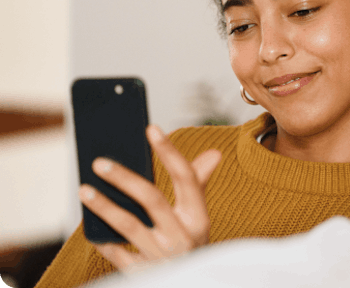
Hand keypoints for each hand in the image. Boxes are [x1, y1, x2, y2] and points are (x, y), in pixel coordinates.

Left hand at [79, 125, 221, 272]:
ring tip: (84, 189)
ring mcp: (162, 256)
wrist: (191, 284)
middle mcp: (183, 236)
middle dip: (125, 178)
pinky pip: (117, 254)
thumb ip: (198, 184)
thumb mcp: (198, 217)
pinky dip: (103, 240)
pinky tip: (90, 227)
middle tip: (100, 162)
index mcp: (199, 217)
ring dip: (104, 206)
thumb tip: (213, 154)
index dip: (169, 152)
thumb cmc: (189, 244)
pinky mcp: (143, 273)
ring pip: (129, 225)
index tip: (151, 128)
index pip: (186, 178)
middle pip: (152, 199)